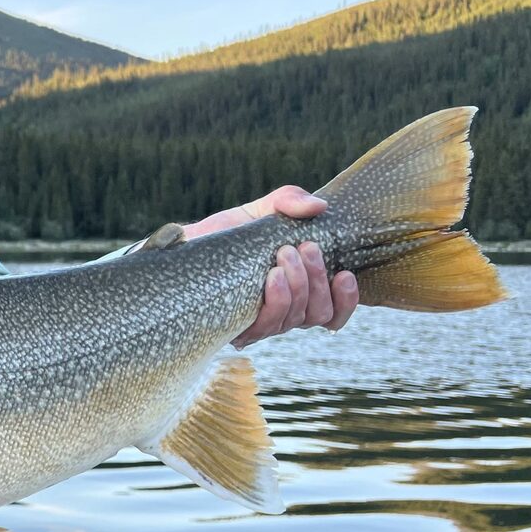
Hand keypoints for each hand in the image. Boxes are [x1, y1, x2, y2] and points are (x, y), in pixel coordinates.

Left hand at [181, 185, 358, 347]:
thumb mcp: (259, 212)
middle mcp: (281, 314)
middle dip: (316, 279)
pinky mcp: (234, 328)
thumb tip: (318, 206)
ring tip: (284, 255)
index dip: (346, 301)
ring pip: (294, 320)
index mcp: (297, 293)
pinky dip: (276, 300)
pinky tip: (271, 278)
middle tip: (304, 247)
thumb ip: (288, 202)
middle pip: (317, 314)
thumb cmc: (227, 236)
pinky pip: (265, 326)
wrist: (184, 248)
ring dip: (298, 286)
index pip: (332, 313)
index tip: (344, 274)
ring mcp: (258, 323)